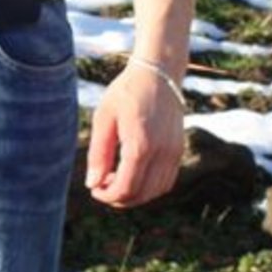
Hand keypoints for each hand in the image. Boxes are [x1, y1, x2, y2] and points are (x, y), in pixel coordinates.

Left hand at [84, 65, 185, 208]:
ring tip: (116, 179)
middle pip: (141, 194)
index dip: (107, 196)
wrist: (158, 73)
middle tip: (102, 186)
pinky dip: (150, 187)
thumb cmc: (126, 92)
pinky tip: (133, 174)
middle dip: (119, 198)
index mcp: (141, 144)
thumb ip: (98, 154)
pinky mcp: (179, 149)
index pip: (126, 188)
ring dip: (135, 194)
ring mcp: (174, 151)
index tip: (94, 189)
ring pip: (157, 191)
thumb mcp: (104, 119)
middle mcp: (162, 151)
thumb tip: (93, 184)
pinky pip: (167, 181)